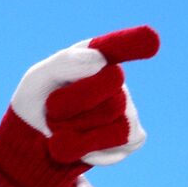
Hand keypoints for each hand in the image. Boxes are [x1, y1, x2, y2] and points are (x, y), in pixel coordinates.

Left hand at [0, 26, 159, 186]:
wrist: (36, 140)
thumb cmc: (40, 102)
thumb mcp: (38, 79)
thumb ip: (64, 63)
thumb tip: (100, 61)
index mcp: (93, 56)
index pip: (116, 45)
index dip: (132, 41)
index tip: (151, 39)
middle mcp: (115, 78)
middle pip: (109, 83)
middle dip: (73, 100)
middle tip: (51, 107)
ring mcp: (128, 107)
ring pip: (111, 116)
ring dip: (74, 127)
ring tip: (60, 126)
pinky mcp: (133, 137)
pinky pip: (116, 143)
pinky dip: (86, 147)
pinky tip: (75, 143)